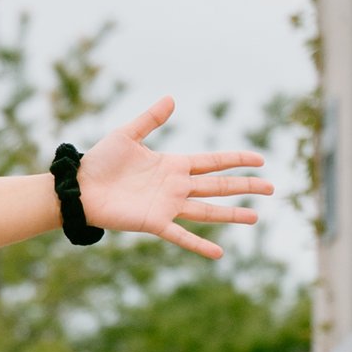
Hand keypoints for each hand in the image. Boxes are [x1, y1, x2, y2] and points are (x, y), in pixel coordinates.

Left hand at [77, 100, 273, 260]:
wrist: (79, 187)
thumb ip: (150, 119)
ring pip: (208, 210)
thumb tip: (172, 98)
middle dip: (245, 186)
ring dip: (232, 214)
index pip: (213, 161)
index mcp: (173, 164)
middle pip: (219, 185)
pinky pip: (181, 235)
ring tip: (256, 217)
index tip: (260, 159)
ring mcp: (167, 205)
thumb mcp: (126, 135)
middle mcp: (176, 186)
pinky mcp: (154, 222)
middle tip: (272, 188)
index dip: (236, 159)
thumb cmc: (100, 161)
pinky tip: (219, 253)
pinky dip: (199, 244)